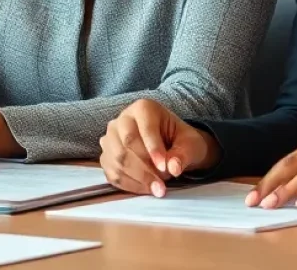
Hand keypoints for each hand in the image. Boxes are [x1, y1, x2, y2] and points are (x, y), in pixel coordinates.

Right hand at [100, 99, 219, 196]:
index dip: (154, 149)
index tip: (165, 168)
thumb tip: (173, 167)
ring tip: (157, 188)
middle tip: (161, 184)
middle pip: (127, 145)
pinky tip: (146, 189)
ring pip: (118, 161)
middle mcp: (123, 119)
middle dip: (145, 168)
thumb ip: (183, 154)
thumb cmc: (181, 140)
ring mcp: (111, 138)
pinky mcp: (106, 157)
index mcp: (144, 108)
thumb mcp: (190, 143)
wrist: (171, 146)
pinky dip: (130, 185)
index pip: (145, 128)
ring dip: (138, 179)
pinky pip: (113, 174)